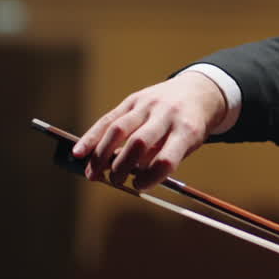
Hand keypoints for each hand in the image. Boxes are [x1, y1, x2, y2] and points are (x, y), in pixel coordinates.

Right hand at [72, 71, 226, 189]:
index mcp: (187, 130)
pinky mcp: (134, 100)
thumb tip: (129, 176)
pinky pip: (109, 119)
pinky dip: (92, 137)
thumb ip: (161, 158)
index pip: (166, 159)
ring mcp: (149, 104)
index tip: (139, 186)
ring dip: (101, 154)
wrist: (198, 92)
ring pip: (119, 129)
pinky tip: (79, 152)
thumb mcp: (188, 144)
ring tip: (92, 174)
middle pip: (139, 142)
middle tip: (115, 181)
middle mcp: (168, 114)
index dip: (150, 177)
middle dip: (122, 166)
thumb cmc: (190, 126)